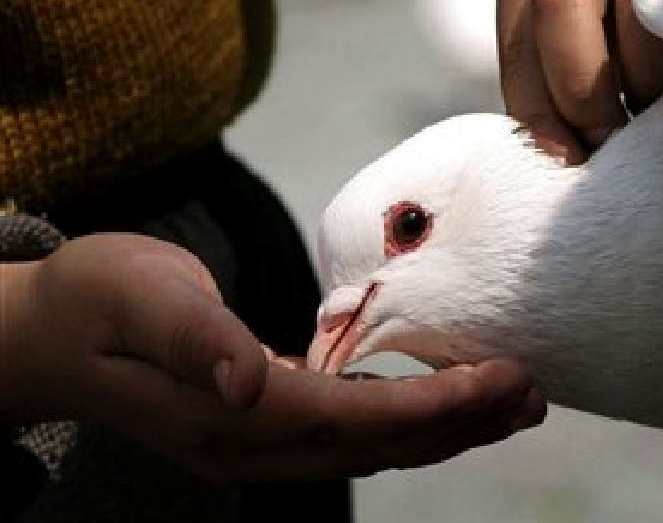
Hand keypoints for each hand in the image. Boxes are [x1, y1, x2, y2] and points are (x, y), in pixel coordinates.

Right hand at [0, 234, 544, 479]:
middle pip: (378, 445)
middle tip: (533, 394)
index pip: (354, 419)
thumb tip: (248, 378)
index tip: (501, 382)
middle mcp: (252, 446)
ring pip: (371, 447)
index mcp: (232, 415)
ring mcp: (257, 446)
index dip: (433, 406)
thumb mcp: (137, 297)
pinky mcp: (262, 427)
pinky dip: (408, 419)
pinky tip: (444, 401)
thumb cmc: (95, 298)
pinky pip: (352, 433)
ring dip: (447, 429)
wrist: (48, 332)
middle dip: (461, 424)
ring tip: (513, 404)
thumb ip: (196, 338)